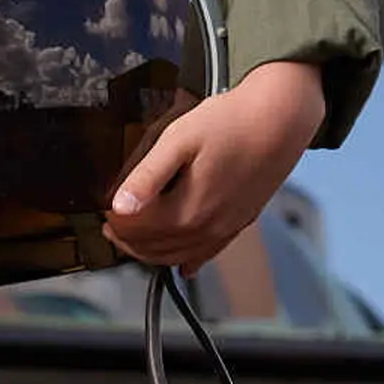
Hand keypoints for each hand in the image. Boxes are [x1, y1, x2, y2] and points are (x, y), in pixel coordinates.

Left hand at [108, 61, 328, 270]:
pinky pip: (208, 253)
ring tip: (133, 237)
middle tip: (110, 225)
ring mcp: (227, 228)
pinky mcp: (241, 222)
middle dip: (127, 240)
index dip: (114, 222)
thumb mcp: (177, 141)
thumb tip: (120, 206)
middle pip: (154, 248)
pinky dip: (187, 259)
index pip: (136, 231)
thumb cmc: (229, 123)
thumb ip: (146, 176)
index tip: (103, 210)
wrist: (279, 120)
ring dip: (151, 251)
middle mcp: (209, 227)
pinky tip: (182, 263)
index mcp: (188, 209)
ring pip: (178, 256)